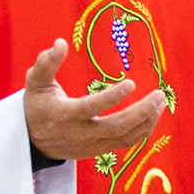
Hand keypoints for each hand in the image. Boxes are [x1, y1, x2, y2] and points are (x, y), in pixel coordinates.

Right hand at [23, 40, 165, 161]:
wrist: (33, 141)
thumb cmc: (37, 105)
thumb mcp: (35, 82)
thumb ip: (46, 63)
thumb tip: (61, 43)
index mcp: (64, 115)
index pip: (91, 108)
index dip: (111, 98)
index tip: (131, 83)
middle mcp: (80, 133)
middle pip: (116, 128)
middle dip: (141, 113)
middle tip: (158, 95)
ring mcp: (92, 145)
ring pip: (125, 138)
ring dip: (147, 121)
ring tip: (160, 101)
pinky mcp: (100, 150)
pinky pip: (127, 143)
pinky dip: (143, 130)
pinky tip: (153, 114)